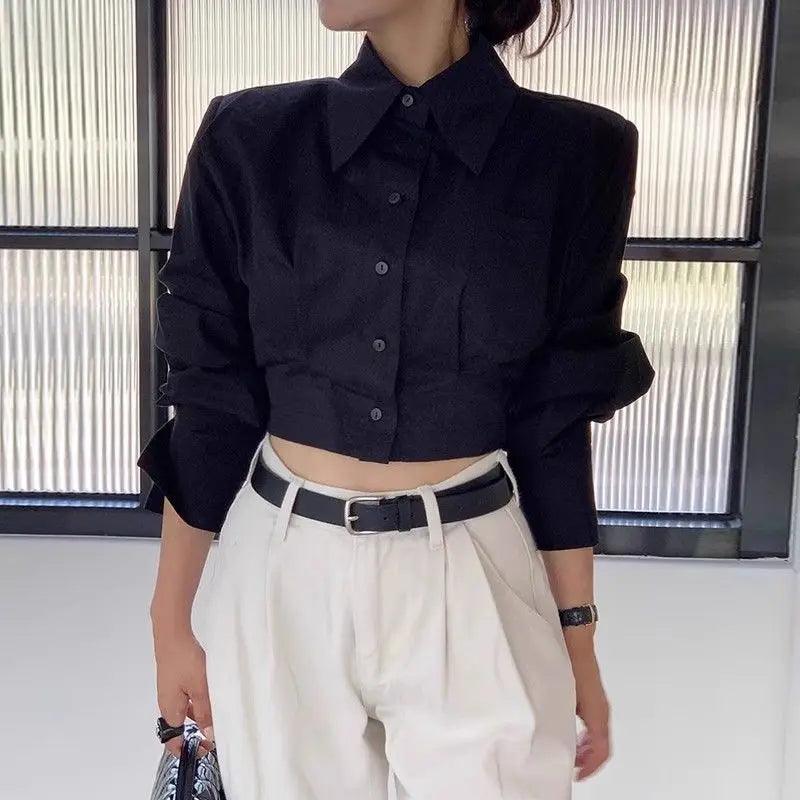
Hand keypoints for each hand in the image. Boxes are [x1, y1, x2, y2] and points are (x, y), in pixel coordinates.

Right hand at [153, 626, 215, 758]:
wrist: (172, 635)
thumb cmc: (184, 660)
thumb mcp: (200, 688)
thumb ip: (205, 712)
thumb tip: (209, 734)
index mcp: (170, 711)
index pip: (173, 742)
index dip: (187, 749)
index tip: (205, 750)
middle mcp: (166, 705)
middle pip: (179, 729)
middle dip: (195, 734)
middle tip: (214, 734)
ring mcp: (169, 693)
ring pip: (184, 713)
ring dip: (197, 718)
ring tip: (216, 715)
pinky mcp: (173, 683)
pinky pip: (184, 700)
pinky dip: (196, 703)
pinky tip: (209, 695)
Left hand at [570, 649, 610, 780]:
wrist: (575, 637)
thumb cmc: (570, 659)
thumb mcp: (564, 693)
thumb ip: (562, 716)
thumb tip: (556, 736)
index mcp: (597, 712)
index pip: (600, 750)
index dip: (590, 766)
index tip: (578, 774)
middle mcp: (601, 709)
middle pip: (601, 746)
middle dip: (588, 761)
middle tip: (572, 767)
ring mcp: (598, 703)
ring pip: (598, 736)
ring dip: (586, 749)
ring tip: (571, 754)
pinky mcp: (592, 697)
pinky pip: (594, 725)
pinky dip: (586, 737)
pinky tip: (572, 734)